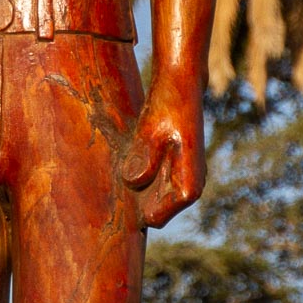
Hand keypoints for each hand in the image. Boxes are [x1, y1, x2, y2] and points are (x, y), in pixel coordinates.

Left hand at [121, 75, 205, 228]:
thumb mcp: (151, 130)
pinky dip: (142, 177)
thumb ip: (144, 159)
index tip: (115, 198)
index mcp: (189, 187)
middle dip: (135, 202)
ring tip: (116, 171)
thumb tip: (132, 182)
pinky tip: (125, 161)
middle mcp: (191, 187)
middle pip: (154, 210)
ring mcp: (185, 178)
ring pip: (155, 197)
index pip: (155, 218)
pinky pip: (156, 184)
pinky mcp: (178, 168)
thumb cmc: (168, 106)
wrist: (181, 84)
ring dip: (137, 189)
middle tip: (111, 185)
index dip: (135, 211)